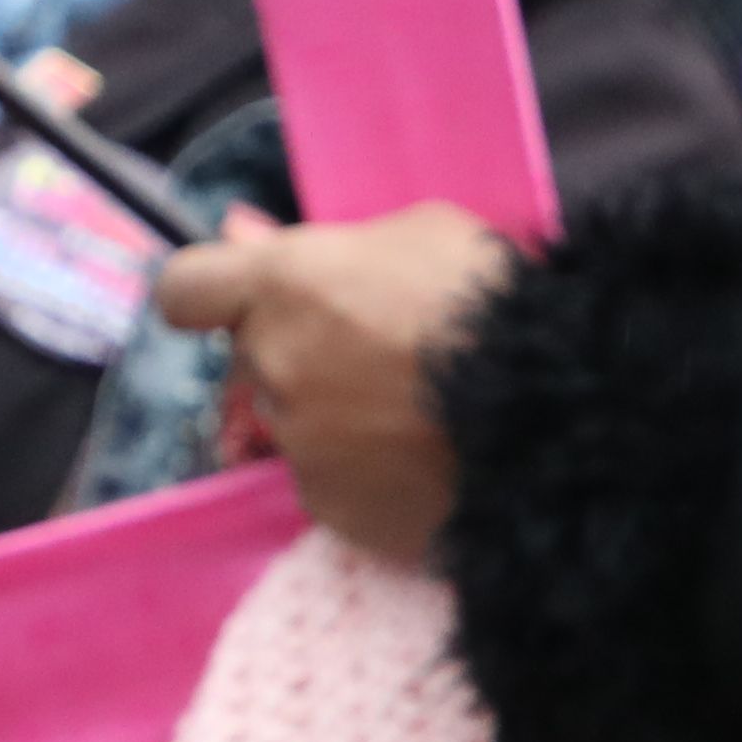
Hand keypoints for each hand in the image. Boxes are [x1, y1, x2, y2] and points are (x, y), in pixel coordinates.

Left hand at [152, 199, 518, 561]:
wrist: (555, 412)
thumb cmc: (495, 302)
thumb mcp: (420, 232)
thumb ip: (326, 242)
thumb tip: (243, 232)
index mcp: (283, 286)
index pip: (186, 289)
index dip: (213, 292)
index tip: (248, 298)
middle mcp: (273, 366)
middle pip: (253, 359)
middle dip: (297, 351)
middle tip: (378, 353)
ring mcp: (300, 444)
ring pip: (295, 424)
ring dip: (335, 416)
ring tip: (416, 414)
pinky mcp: (333, 509)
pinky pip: (332, 484)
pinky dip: (365, 474)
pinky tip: (423, 461)